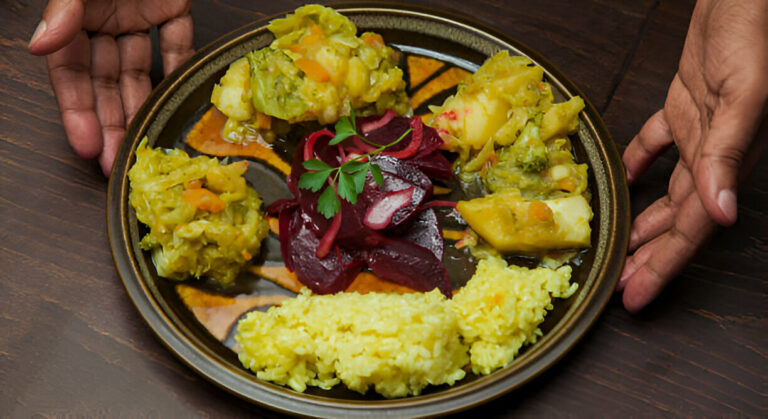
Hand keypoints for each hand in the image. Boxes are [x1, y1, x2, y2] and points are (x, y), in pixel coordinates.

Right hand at [28, 0, 194, 175]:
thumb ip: (64, 11)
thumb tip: (41, 46)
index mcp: (76, 15)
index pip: (70, 73)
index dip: (77, 111)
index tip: (86, 145)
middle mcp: (105, 20)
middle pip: (106, 82)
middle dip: (109, 123)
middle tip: (114, 161)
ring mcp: (139, 16)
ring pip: (139, 72)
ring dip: (140, 108)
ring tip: (142, 144)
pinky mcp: (172, 7)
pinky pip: (177, 44)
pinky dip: (178, 71)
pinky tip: (176, 102)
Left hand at [619, 0, 767, 311]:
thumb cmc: (757, 35)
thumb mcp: (746, 96)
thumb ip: (730, 154)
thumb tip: (721, 214)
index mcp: (727, 162)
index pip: (691, 229)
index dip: (664, 265)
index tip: (636, 296)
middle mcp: (715, 155)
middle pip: (676, 220)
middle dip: (650, 257)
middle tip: (622, 286)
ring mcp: (701, 131)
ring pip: (668, 191)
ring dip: (644, 221)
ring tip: (622, 249)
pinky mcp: (687, 105)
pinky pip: (658, 143)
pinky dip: (639, 164)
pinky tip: (625, 180)